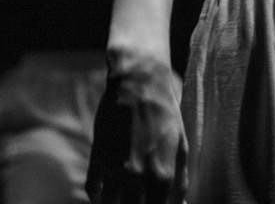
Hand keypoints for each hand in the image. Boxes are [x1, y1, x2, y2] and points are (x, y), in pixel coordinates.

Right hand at [86, 55, 186, 203]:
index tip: (151, 203)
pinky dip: (99, 196)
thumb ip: (180, 183)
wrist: (139, 83)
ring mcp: (115, 167)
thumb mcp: (182, 147)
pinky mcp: (98, 156)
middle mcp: (137, 176)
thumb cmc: (166, 115)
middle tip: (137, 197)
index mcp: (163, 176)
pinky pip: (93, 190)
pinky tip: (107, 193)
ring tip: (124, 198)